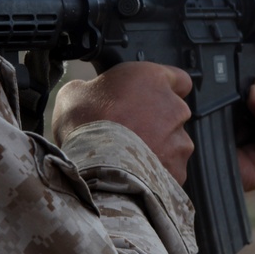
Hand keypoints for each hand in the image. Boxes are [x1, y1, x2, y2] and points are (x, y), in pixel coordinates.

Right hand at [52, 62, 194, 182]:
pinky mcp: (179, 169)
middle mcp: (174, 107)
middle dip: (158, 122)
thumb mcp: (74, 93)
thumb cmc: (85, 126)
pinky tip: (136, 175)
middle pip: (175, 113)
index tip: (150, 98)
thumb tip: (86, 93)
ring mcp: (180, 141)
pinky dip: (158, 173)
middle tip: (131, 131)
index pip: (179, 79)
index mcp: (153, 79)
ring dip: (160, 148)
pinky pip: (172, 170)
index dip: (164, 89)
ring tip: (131, 158)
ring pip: (175, 144)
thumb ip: (90, 87)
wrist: (94, 167)